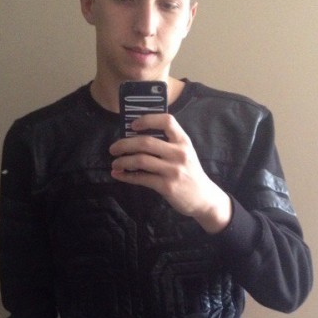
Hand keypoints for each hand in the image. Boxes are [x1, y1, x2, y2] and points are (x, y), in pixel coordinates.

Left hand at [109, 114, 231, 233]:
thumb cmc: (190, 173)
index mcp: (183, 141)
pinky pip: (142, 178)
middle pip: (146, 142)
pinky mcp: (167, 186)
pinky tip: (119, 175)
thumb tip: (137, 137)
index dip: (147, 120)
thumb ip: (169, 144)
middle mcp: (179, 153)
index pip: (167, 121)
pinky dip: (127, 176)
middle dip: (125, 144)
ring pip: (141, 160)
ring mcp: (173, 170)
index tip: (133, 125)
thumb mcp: (185, 153)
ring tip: (114, 163)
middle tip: (113, 148)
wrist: (204, 198)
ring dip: (123, 161)